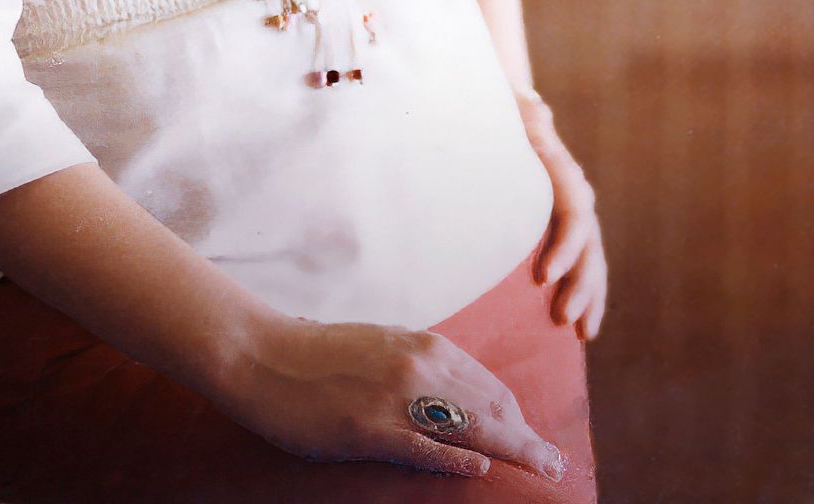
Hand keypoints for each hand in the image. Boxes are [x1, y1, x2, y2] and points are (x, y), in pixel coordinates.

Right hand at [220, 313, 567, 481]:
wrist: (260, 353)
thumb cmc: (316, 354)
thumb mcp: (378, 346)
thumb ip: (417, 366)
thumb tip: (452, 393)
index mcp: (419, 344)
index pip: (487, 384)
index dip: (516, 415)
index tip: (532, 437)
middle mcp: (416, 365)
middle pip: (491, 405)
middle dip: (527, 436)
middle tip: (553, 463)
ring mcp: (393, 396)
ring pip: (472, 425)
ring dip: (514, 449)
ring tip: (543, 469)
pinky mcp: (368, 427)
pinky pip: (425, 446)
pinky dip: (459, 458)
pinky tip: (484, 468)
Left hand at [516, 90, 608, 340]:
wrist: (510, 108)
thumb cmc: (504, 111)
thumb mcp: (511, 108)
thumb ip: (525, 113)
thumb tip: (533, 107)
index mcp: (565, 172)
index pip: (575, 215)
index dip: (565, 248)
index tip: (542, 277)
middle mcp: (577, 195)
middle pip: (590, 246)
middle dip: (581, 284)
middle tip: (563, 318)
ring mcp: (575, 213)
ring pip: (593, 260)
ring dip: (589, 296)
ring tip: (580, 332)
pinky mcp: (565, 227)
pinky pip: (583, 264)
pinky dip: (586, 294)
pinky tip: (580, 327)